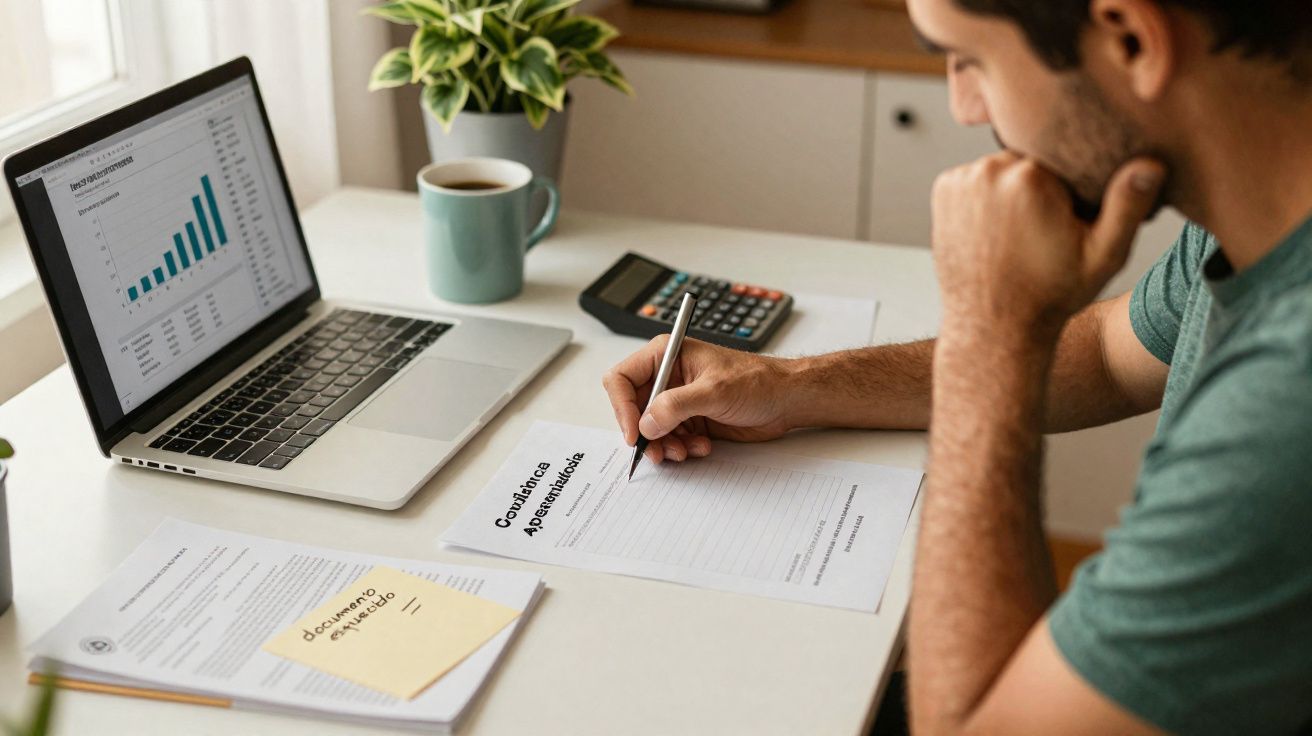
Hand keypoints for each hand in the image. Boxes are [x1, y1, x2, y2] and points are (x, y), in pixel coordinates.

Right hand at [602, 336, 795, 463]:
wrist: (786, 400)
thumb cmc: (758, 381)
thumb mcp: (714, 391)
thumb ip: (676, 406)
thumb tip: (646, 423)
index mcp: (666, 355)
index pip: (622, 379)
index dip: (623, 407)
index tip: (635, 433)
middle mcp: (668, 377)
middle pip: (633, 409)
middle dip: (645, 433)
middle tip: (658, 451)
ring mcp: (678, 400)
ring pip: (650, 430)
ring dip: (664, 445)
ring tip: (685, 451)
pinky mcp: (690, 420)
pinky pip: (670, 440)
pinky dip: (681, 448)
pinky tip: (701, 446)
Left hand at [930, 152, 1164, 341]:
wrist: (993, 326)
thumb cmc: (1051, 295)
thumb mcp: (1102, 256)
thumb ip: (1127, 207)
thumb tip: (1149, 165)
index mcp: (1032, 177)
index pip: (1065, 154)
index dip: (1073, 184)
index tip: (1071, 216)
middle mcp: (991, 170)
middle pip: (1031, 158)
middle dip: (1041, 184)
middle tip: (1045, 228)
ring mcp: (962, 179)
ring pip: (1002, 167)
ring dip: (1011, 188)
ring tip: (1019, 231)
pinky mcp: (943, 190)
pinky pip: (975, 177)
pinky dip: (985, 194)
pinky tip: (995, 228)